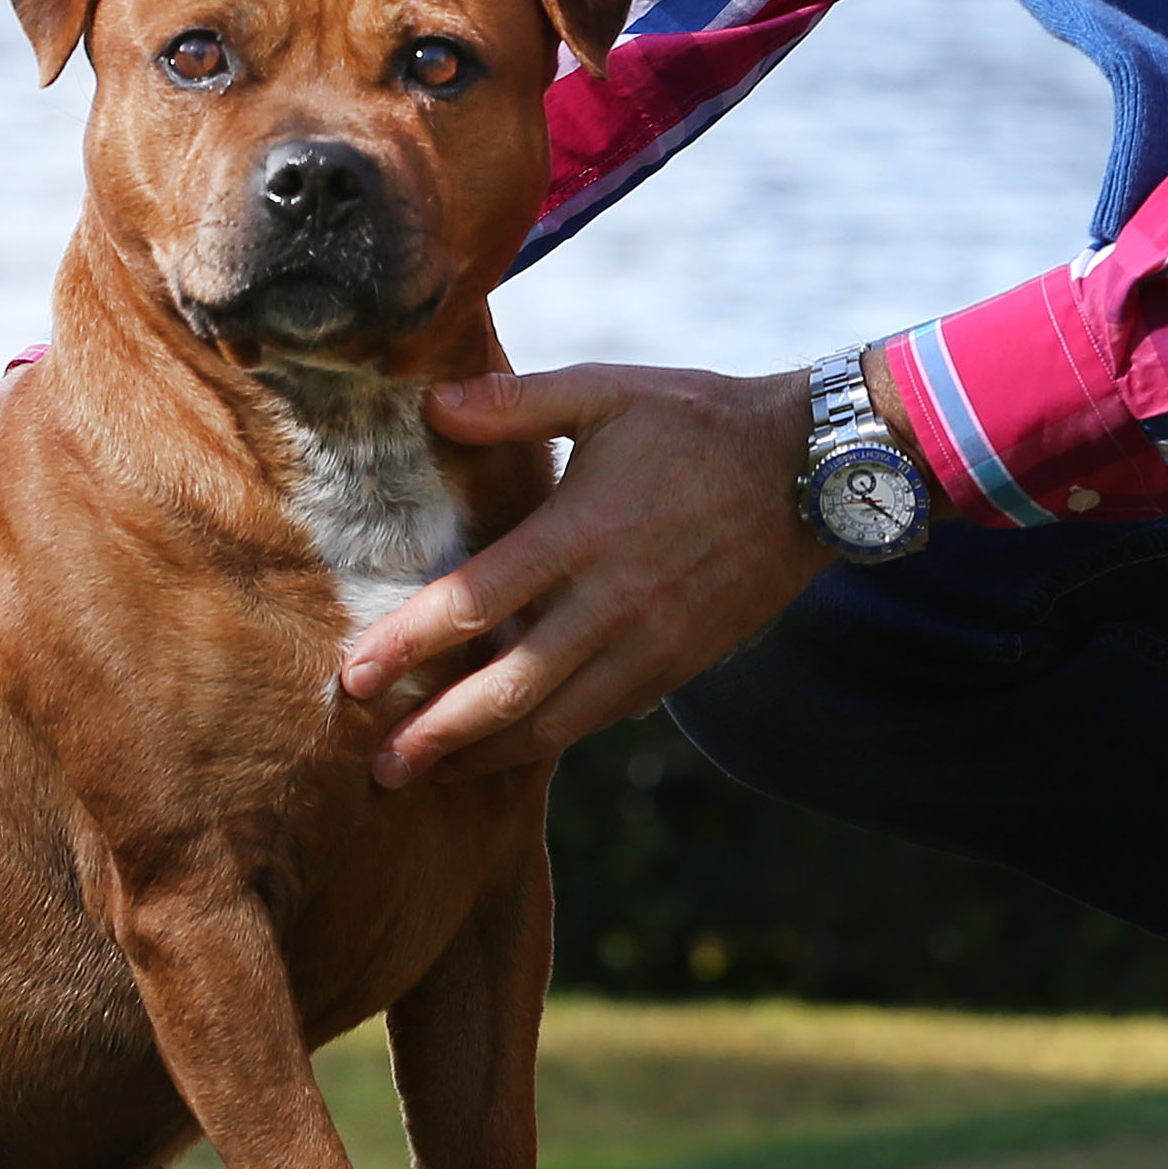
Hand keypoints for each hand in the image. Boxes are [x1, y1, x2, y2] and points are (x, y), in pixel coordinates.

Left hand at [341, 363, 832, 785]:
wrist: (816, 472)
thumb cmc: (702, 421)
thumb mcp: (610, 390)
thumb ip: (517, 402)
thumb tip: (433, 405)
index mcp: (583, 530)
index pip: (477, 602)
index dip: (408, 646)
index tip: (351, 678)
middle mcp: (613, 602)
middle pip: (510, 691)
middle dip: (437, 737)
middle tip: (375, 770)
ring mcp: (650, 644)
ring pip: (557, 724)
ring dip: (485, 758)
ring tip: (427, 778)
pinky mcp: (678, 665)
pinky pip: (601, 720)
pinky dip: (547, 743)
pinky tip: (507, 752)